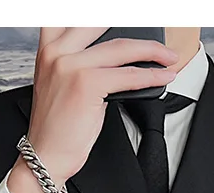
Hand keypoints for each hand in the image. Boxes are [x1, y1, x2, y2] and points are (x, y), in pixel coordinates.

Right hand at [7, 27, 177, 192]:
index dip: (102, 15)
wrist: (45, 156)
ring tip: (168, 57)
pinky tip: (163, 76)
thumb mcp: (62, 85)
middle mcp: (56, 52)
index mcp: (48, 48)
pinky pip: (128, 75)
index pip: (75, 16)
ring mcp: (70, 66)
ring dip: (152, 51)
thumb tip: (119, 59)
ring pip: (121, 48)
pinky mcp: (86, 85)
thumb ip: (82, 64)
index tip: (127, 18)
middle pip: (104, 25)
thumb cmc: (56, 128)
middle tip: (157, 37)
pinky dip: (151, 76)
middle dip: (136, 29)